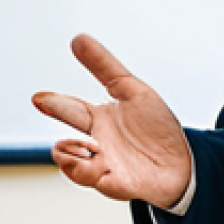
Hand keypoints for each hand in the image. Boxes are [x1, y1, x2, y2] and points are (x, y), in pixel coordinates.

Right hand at [33, 35, 191, 208]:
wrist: (184, 160)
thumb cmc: (156, 127)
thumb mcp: (133, 90)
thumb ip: (105, 66)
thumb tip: (78, 39)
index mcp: (99, 119)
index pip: (71, 109)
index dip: (55, 103)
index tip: (39, 97)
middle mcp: (96, 144)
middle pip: (68, 143)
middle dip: (60, 138)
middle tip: (63, 140)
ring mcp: (103, 166)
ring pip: (74, 166)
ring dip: (76, 158)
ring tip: (92, 147)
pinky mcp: (116, 184)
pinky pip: (96, 183)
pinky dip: (92, 174)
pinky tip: (101, 163)